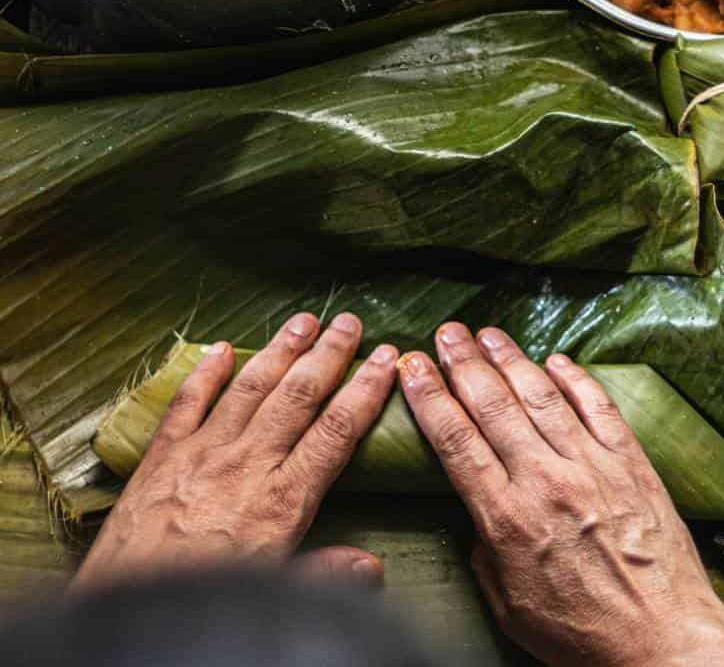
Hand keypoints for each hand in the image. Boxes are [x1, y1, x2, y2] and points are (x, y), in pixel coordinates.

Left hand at [72, 312, 397, 592]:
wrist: (133, 605)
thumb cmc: (208, 596)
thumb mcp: (278, 589)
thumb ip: (326, 571)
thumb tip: (372, 566)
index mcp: (284, 497)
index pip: (336, 430)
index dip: (365, 392)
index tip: (385, 361)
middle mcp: (248, 463)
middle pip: (298, 396)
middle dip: (328, 355)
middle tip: (349, 323)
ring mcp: (203, 453)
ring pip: (250, 388)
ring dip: (280, 351)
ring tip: (304, 321)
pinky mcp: (163, 456)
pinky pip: (187, 403)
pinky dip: (206, 373)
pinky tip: (222, 348)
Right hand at [399, 323, 723, 666]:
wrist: (662, 640)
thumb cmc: (583, 635)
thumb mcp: (509, 606)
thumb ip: (485, 554)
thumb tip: (478, 518)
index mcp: (508, 518)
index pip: (457, 441)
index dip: (429, 397)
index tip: (411, 366)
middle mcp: (547, 482)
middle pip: (494, 406)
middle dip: (463, 363)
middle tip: (446, 333)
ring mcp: (594, 467)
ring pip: (543, 397)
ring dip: (511, 360)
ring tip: (488, 334)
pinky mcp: (632, 464)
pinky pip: (600, 408)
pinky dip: (575, 380)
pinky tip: (555, 361)